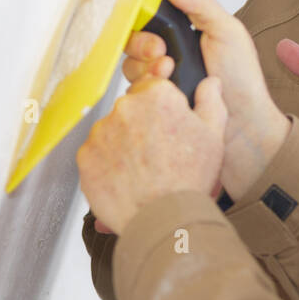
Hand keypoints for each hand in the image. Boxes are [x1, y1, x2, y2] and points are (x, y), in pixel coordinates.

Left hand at [77, 75, 226, 235]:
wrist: (163, 217)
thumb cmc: (190, 176)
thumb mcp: (214, 135)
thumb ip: (210, 101)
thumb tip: (210, 82)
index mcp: (156, 95)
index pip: (153, 86)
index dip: (162, 107)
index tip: (167, 124)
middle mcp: (124, 107)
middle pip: (131, 108)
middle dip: (142, 124)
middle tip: (159, 152)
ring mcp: (100, 132)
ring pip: (112, 130)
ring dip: (124, 143)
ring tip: (144, 169)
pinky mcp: (85, 156)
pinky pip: (96, 154)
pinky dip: (108, 163)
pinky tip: (127, 178)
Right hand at [114, 0, 288, 211]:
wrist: (245, 127)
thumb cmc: (242, 80)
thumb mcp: (228, 32)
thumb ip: (201, 5)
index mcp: (185, 35)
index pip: (150, 17)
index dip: (145, 17)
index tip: (153, 23)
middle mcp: (168, 56)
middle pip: (132, 41)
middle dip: (142, 45)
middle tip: (163, 54)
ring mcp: (160, 82)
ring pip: (129, 67)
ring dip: (144, 70)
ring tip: (170, 78)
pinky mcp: (153, 106)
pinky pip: (131, 94)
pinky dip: (143, 92)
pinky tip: (165, 96)